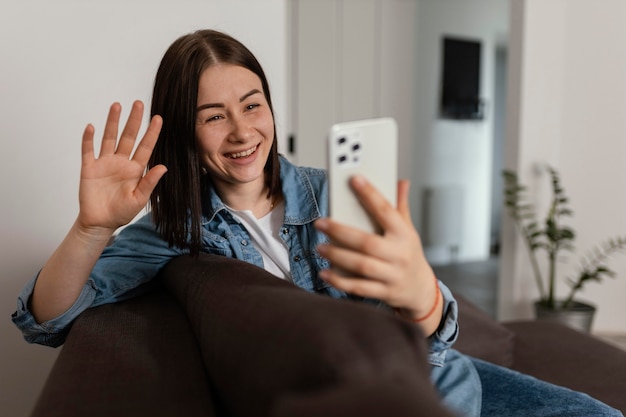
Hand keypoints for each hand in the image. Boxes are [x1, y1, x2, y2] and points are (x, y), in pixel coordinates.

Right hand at [77, 101, 166, 234]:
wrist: (100, 223)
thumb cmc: (121, 212)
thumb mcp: (139, 199)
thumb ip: (149, 182)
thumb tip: (163, 167)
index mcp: (135, 169)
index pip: (145, 147)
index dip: (152, 133)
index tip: (158, 118)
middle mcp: (121, 162)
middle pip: (128, 137)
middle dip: (134, 120)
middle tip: (139, 103)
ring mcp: (105, 163)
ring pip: (109, 138)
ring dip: (113, 122)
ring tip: (117, 106)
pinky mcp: (89, 168)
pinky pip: (88, 150)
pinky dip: (89, 139)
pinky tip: (92, 127)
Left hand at [314, 175, 440, 332]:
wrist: (421, 290)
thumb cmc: (409, 255)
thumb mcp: (408, 230)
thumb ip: (400, 207)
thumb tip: (401, 181)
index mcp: (404, 234)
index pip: (386, 211)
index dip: (370, 195)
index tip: (354, 180)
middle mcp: (399, 255)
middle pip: (367, 242)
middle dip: (340, 232)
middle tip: (320, 223)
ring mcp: (392, 276)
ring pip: (361, 266)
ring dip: (337, 256)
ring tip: (320, 247)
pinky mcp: (384, 292)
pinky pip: (359, 288)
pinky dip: (340, 281)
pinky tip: (325, 272)